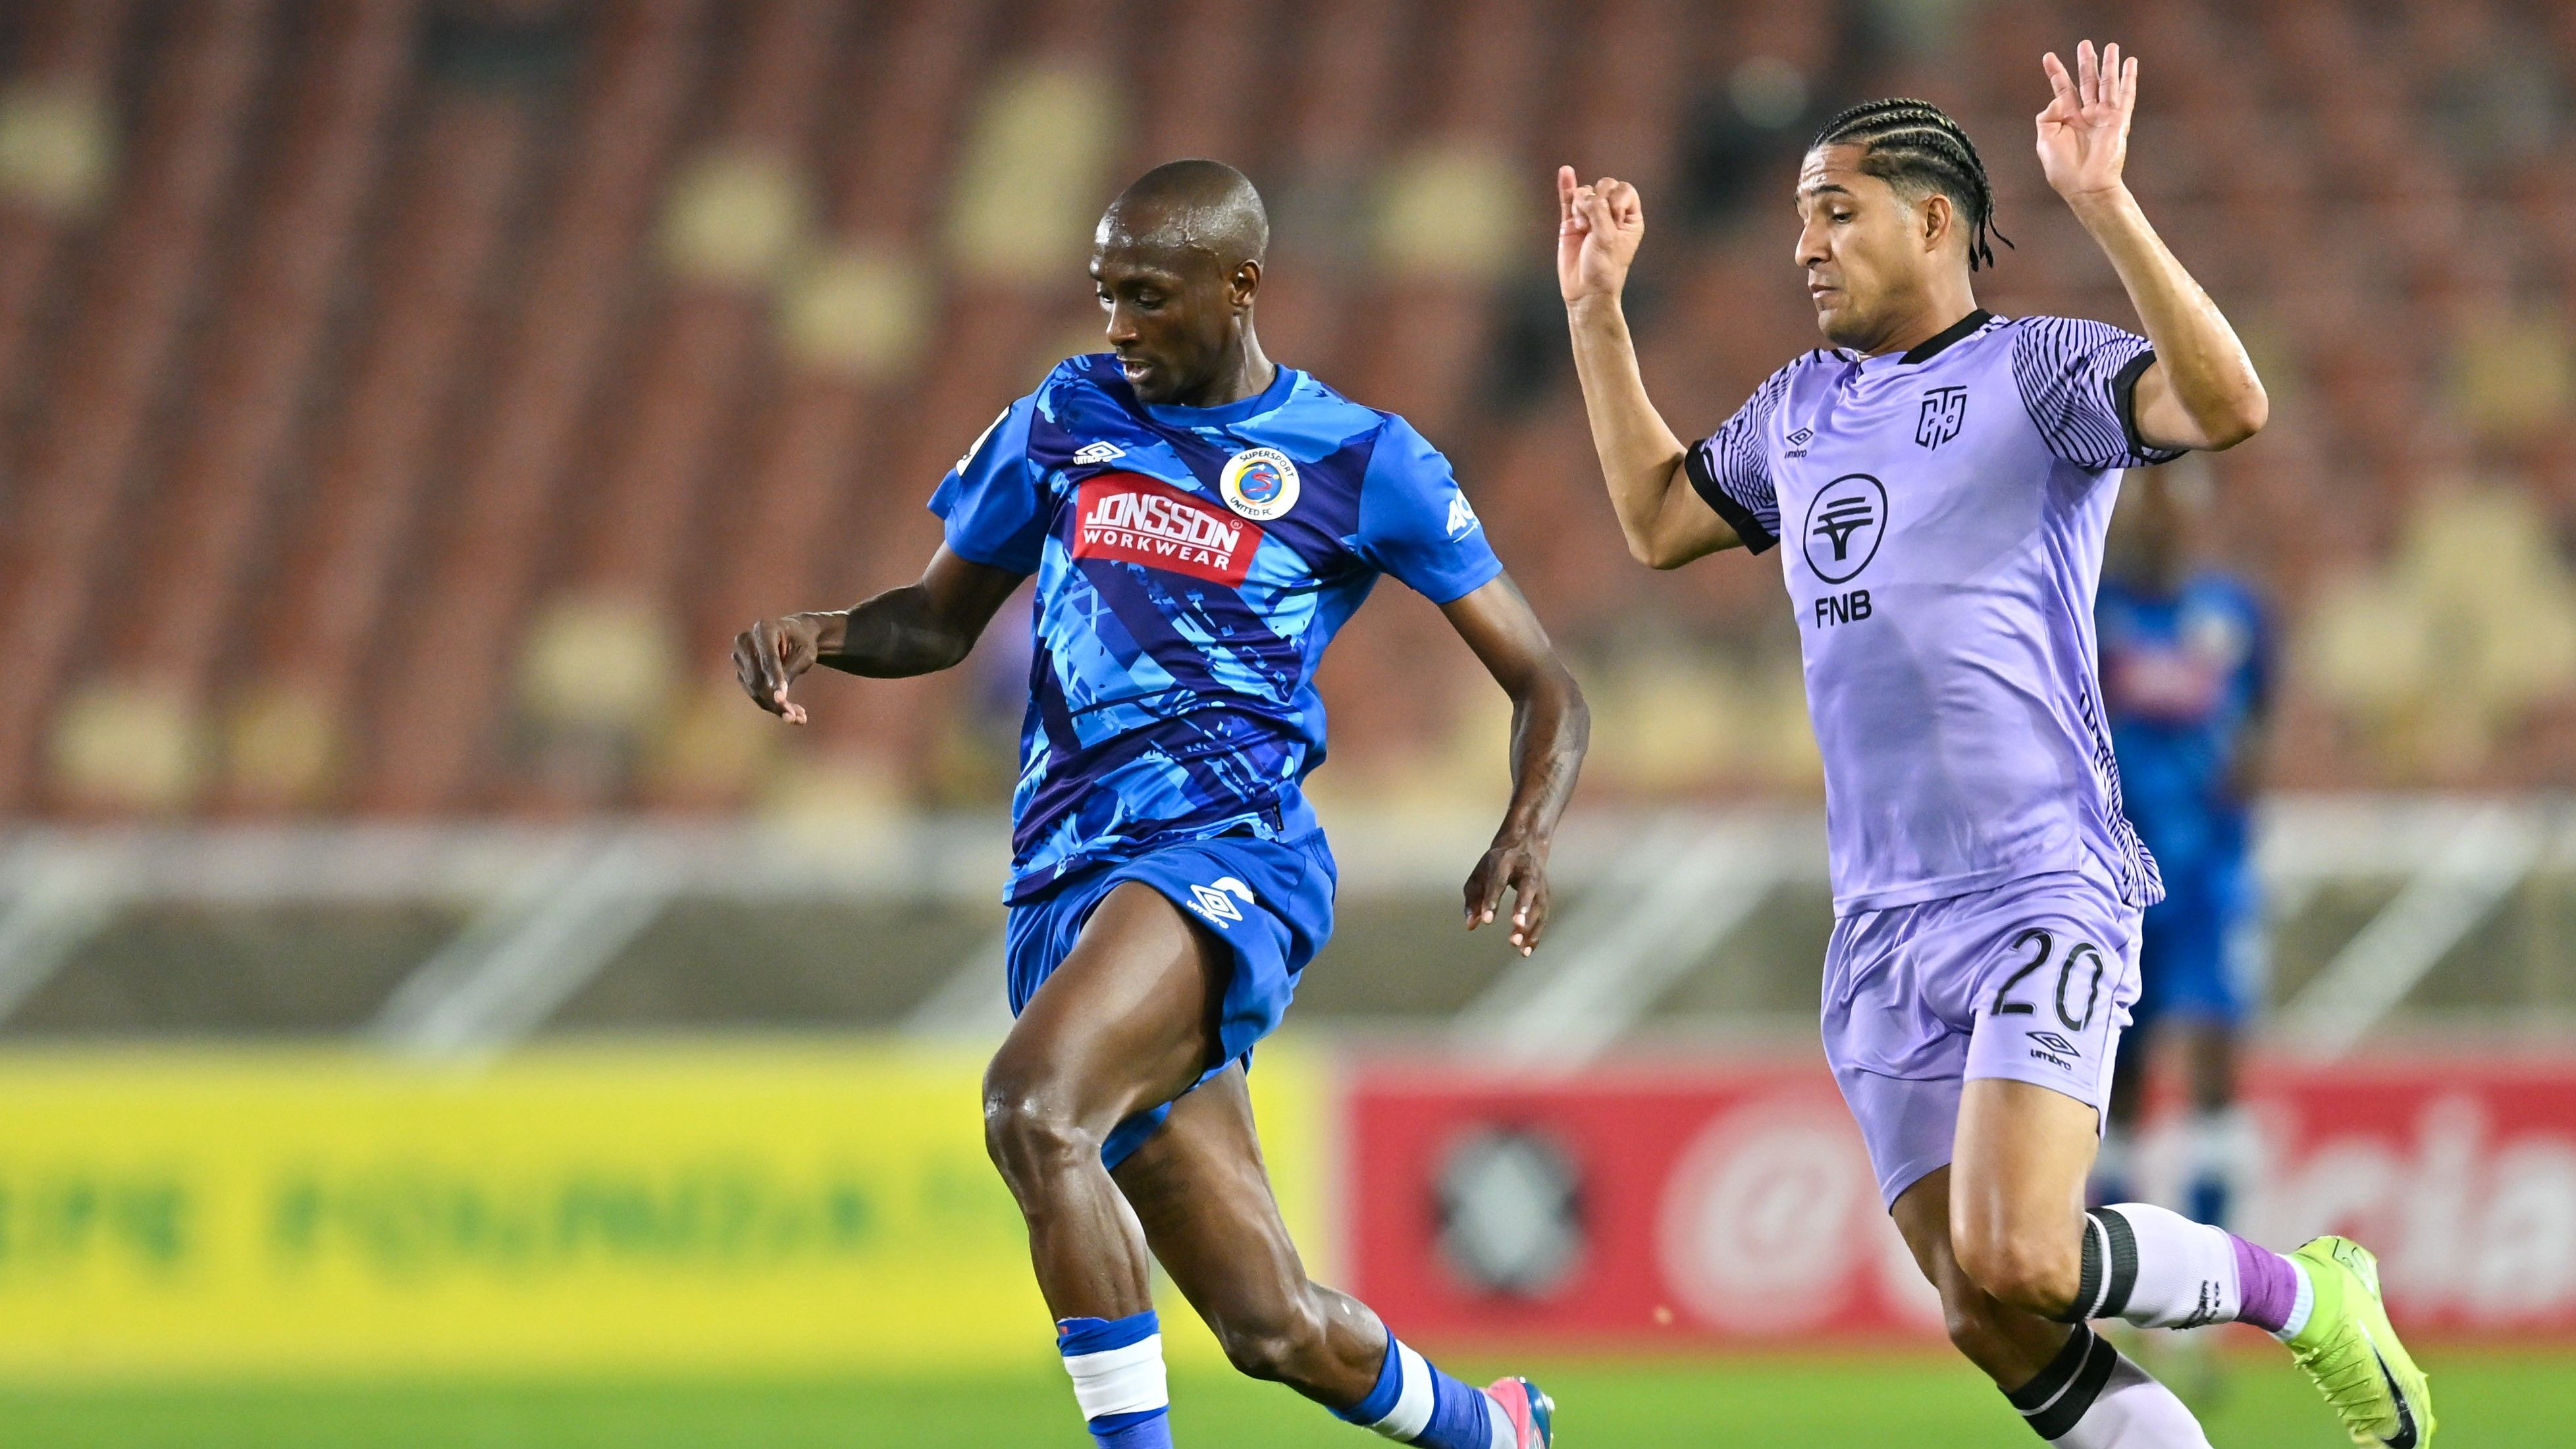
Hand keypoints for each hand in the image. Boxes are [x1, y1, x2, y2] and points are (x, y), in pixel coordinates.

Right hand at [732, 613, 830, 723]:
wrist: (795, 635)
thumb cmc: (803, 642)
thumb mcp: (805, 654)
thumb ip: (790, 671)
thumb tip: (777, 698)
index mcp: (764, 629)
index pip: (768, 659)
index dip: (775, 680)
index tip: (781, 700)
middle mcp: (746, 641)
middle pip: (757, 679)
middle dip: (776, 701)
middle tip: (798, 717)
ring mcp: (740, 656)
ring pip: (754, 690)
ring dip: (776, 708)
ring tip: (800, 718)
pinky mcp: (741, 671)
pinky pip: (754, 693)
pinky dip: (772, 705)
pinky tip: (792, 714)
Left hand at [1464, 831, 1552, 955]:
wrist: (1526, 843)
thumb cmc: (1496, 863)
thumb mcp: (1479, 874)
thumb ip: (1472, 899)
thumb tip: (1471, 925)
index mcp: (1504, 862)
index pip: (1498, 882)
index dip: (1492, 900)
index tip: (1487, 920)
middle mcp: (1526, 871)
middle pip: (1527, 889)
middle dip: (1523, 908)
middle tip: (1516, 927)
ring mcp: (1539, 882)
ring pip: (1539, 904)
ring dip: (1531, 926)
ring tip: (1519, 946)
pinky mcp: (1546, 894)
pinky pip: (1544, 915)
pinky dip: (1537, 933)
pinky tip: (1527, 949)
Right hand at [1556, 166, 1643, 306]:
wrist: (1585, 291)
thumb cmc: (1604, 269)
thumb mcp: (1608, 239)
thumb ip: (1599, 212)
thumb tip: (1586, 194)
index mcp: (1629, 218)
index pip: (1624, 190)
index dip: (1616, 199)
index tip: (1612, 220)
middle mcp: (1611, 215)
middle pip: (1604, 187)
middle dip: (1597, 201)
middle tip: (1594, 226)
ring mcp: (1590, 218)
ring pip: (1585, 194)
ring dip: (1581, 207)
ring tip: (1581, 228)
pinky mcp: (1571, 224)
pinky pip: (1568, 200)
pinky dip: (1566, 187)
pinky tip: (1565, 172)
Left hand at [2036, 39, 2134, 201]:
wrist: (2085, 186)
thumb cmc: (2063, 169)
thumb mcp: (2045, 140)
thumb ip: (2048, 116)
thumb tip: (2058, 98)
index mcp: (2067, 119)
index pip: (2062, 89)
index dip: (2055, 72)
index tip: (2048, 56)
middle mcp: (2086, 115)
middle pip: (2086, 81)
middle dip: (2085, 62)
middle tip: (2084, 43)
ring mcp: (2103, 117)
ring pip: (2106, 83)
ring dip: (2108, 65)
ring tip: (2111, 45)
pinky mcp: (2118, 121)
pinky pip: (2125, 95)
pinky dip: (2129, 79)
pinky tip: (2131, 63)